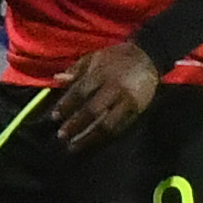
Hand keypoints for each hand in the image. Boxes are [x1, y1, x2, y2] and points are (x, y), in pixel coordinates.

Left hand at [48, 38, 162, 150]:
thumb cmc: (117, 58)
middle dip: (75, 124)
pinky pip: (119, 128)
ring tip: (74, 146)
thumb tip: (57, 79)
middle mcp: (115, 88)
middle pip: (92, 110)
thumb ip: (76, 69)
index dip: (66, 105)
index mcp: (102, 73)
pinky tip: (93, 141)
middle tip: (61, 135)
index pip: (80, 92)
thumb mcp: (95, 57)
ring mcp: (127, 101)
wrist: (148, 58)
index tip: (54, 117)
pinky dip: (104, 137)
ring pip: (107, 124)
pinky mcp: (137, 111)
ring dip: (89, 137)